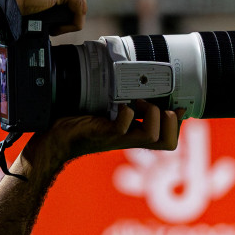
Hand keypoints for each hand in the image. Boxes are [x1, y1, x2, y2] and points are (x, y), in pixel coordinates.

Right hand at [0, 0, 85, 35]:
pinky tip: (60, 30)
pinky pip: (77, 6)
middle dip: (61, 14)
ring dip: (67, 19)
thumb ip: (16, 6)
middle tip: (50, 29)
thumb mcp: (10, 3)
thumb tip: (8, 21)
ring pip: (73, 1)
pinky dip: (73, 21)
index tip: (41, 23)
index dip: (50, 10)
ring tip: (55, 31)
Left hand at [17, 101, 181, 179]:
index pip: (169, 139)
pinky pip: (123, 128)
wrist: (56, 137)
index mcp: (134, 135)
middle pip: (168, 143)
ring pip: (152, 137)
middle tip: (158, 107)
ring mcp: (118, 139)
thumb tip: (141, 90)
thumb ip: (126, 106)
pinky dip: (126, 113)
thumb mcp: (108, 112)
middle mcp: (130, 139)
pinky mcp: (104, 134)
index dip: (178, 124)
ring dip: (152, 115)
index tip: (177, 107)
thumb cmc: (80, 123)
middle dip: (171, 122)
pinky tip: (119, 106)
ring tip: (139, 103)